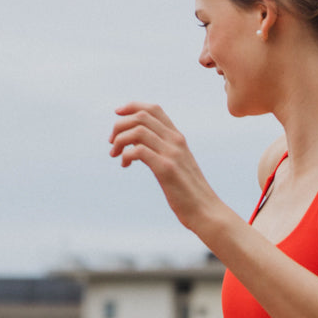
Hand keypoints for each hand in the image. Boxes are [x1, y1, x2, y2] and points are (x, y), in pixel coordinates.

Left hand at [109, 102, 224, 235]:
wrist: (205, 210)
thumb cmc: (188, 192)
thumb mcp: (176, 165)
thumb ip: (163, 152)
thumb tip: (139, 147)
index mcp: (177, 138)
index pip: (153, 109)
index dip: (132, 106)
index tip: (117, 113)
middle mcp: (175, 141)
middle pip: (141, 116)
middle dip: (120, 125)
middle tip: (112, 143)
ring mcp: (171, 153)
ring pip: (137, 131)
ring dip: (120, 140)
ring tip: (115, 154)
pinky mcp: (166, 169)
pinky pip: (139, 150)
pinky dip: (126, 155)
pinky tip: (125, 165)